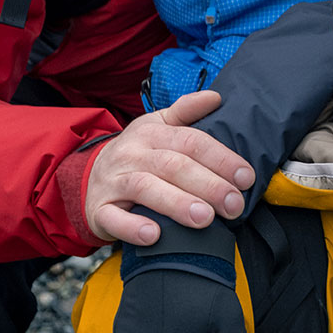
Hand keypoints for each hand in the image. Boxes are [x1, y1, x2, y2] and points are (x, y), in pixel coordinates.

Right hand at [84, 90, 254, 243]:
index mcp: (151, 133)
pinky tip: (154, 235)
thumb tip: (216, 96)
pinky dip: (133, 227)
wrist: (87, 178)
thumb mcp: (156, 126)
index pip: (191, 141)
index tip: (246, 177)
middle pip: (173, 165)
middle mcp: (132, 154)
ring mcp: (113, 182)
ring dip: (177, 204)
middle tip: (234, 204)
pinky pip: (114, 219)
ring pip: (145, 188)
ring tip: (205, 218)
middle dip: (208, 185)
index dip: (221, 158)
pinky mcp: (99, 210)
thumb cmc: (135, 155)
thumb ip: (186, 112)